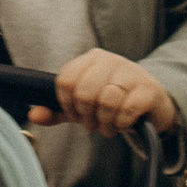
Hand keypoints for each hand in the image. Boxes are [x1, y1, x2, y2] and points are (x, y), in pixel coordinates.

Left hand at [39, 48, 177, 138]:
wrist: (153, 102)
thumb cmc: (114, 101)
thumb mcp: (83, 105)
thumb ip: (58, 110)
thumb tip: (33, 115)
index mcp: (91, 59)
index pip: (65, 80)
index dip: (67, 104)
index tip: (76, 114)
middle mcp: (111, 61)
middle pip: (84, 92)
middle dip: (86, 116)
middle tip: (93, 124)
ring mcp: (131, 73)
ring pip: (106, 101)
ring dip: (105, 123)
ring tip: (109, 126)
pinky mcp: (148, 89)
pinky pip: (127, 109)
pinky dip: (121, 123)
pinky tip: (124, 124)